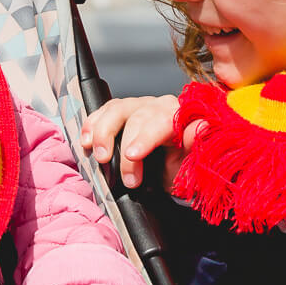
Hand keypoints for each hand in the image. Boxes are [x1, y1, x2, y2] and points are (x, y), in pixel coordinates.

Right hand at [79, 95, 200, 189]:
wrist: (171, 170)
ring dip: (104, 133)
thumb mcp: (190, 165)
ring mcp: (140, 105)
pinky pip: (105, 110)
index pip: (162, 121)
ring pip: (118, 109)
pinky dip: (93, 125)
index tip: (132, 155)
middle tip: (125, 178)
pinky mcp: (123, 110)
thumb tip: (199, 128)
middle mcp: (160, 106)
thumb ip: (194, 146)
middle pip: (137, 117)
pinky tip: (86, 140)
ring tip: (100, 157)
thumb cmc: (179, 167)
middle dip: (124, 145)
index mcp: (181, 117)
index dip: (145, 137)